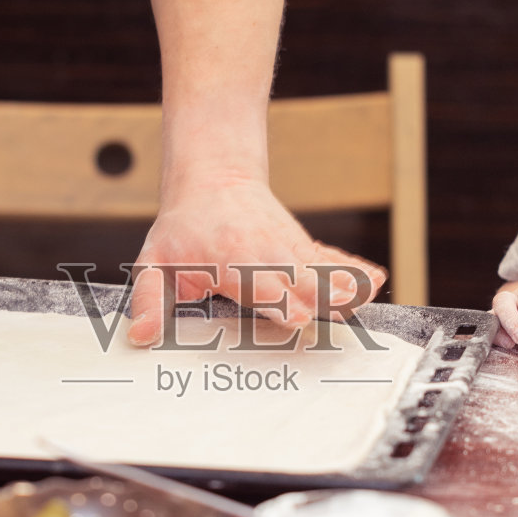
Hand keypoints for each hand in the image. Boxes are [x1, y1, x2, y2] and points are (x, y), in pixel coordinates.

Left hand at [126, 177, 387, 345]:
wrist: (213, 180)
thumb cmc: (182, 230)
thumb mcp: (154, 263)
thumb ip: (149, 302)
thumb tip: (140, 336)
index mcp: (229, 261)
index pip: (257, 284)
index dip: (277, 301)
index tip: (296, 318)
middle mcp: (265, 254)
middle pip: (297, 279)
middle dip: (317, 298)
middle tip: (340, 315)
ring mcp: (288, 250)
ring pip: (320, 269)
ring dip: (343, 285)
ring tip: (365, 299)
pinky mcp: (302, 249)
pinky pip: (332, 260)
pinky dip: (354, 270)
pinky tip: (377, 280)